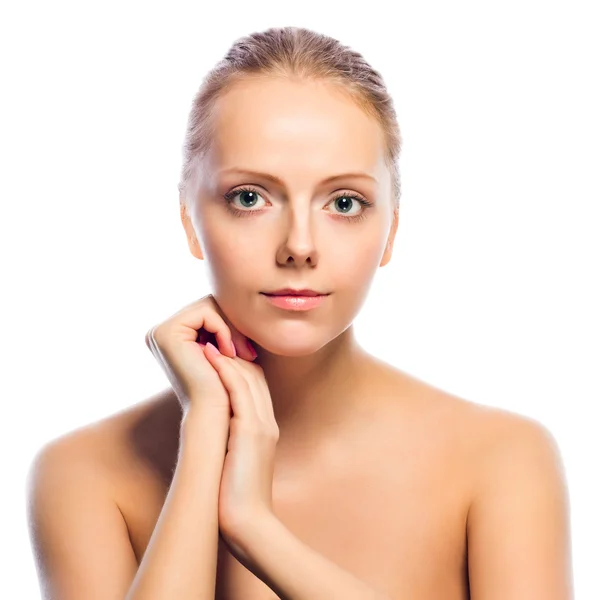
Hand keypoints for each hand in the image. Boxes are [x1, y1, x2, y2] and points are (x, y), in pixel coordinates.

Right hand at [144, 293, 257, 416]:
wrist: (216, 412)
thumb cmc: (225, 385)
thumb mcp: (224, 350)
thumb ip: (224, 325)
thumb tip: (236, 298)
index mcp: (170, 335)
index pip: (208, 310)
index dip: (231, 325)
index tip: (248, 350)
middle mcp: (159, 332)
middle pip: (207, 304)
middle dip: (232, 325)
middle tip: (248, 352)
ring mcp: (159, 332)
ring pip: (208, 305)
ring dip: (231, 328)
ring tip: (241, 353)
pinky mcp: (166, 333)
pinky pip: (205, 312)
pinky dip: (223, 329)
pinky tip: (229, 352)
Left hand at [202, 341, 278, 555]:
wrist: (250, 526)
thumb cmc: (237, 500)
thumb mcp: (236, 463)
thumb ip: (231, 442)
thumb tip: (213, 434)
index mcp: (264, 428)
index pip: (254, 385)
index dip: (236, 364)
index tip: (216, 351)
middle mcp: (266, 422)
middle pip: (255, 374)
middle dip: (235, 351)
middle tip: (213, 336)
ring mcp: (262, 425)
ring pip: (249, 376)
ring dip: (228, 353)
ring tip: (209, 336)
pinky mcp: (251, 432)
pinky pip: (241, 391)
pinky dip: (226, 369)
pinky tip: (210, 355)